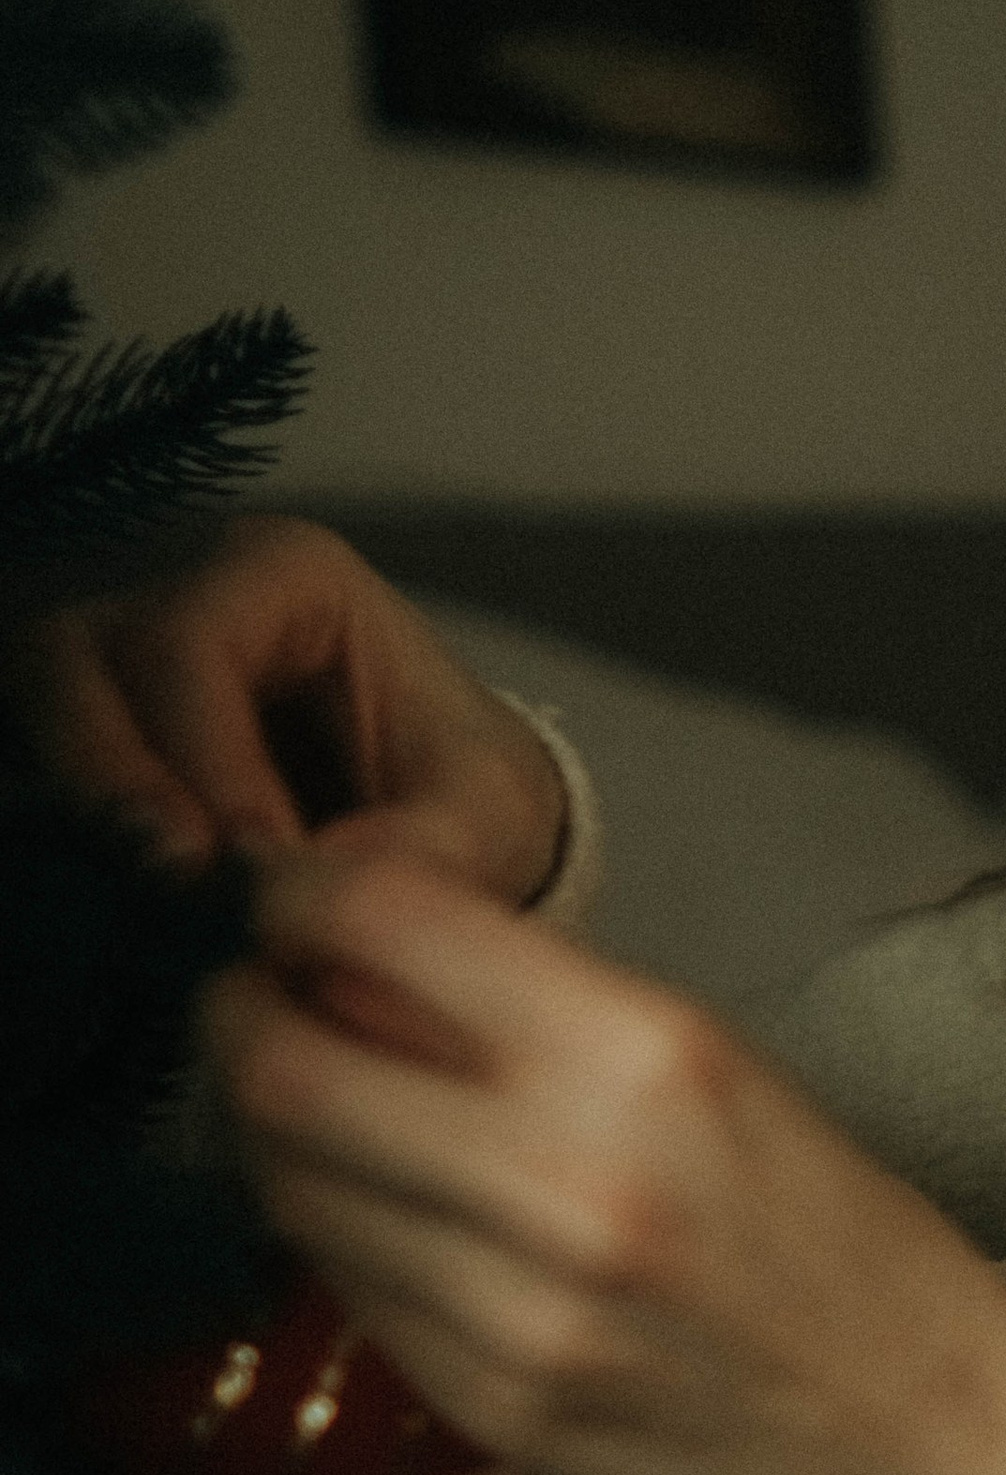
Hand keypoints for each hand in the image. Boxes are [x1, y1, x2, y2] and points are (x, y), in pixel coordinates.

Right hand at [8, 515, 566, 900]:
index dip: (211, 755)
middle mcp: (179, 592)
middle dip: (112, 773)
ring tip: (148, 895)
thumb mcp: (489, 812)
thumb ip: (428, 843)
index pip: (197, 640)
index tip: (257, 862)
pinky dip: (63, 829)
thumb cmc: (467, 790)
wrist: (446, 824)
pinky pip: (31, 763)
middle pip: (75, 653)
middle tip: (175, 880)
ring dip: (77, 799)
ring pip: (34, 697)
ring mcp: (114, 657)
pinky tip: (122, 901)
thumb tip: (323, 878)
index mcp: (283, 573)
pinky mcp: (86, 732)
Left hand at [209, 844, 1005, 1474]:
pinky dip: (344, 1244)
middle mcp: (574, 1179)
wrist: (926, 1426)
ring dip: (277, 1138)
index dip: (295, 893)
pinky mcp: (503, 1413)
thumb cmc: (830, 1231)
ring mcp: (528, 1312)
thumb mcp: (710, 1064)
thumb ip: (535, 1004)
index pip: (382, 922)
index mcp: (642, 1053)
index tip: (283, 900)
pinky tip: (391, 1220)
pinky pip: (355, 1301)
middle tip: (250, 1005)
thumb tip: (351, 943)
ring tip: (320, 1112)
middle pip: (288, 1071)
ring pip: (297, 1194)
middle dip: (239, 1023)